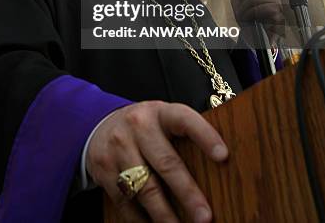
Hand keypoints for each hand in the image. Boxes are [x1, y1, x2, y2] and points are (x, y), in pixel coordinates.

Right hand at [86, 100, 227, 222]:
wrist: (100, 125)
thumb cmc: (145, 128)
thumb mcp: (163, 121)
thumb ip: (183, 137)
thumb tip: (218, 169)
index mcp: (160, 113)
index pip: (185, 120)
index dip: (205, 136)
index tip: (223, 156)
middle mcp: (138, 126)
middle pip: (166, 163)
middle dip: (187, 193)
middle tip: (204, 217)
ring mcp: (118, 147)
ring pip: (144, 188)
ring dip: (165, 215)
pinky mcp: (103, 168)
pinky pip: (125, 201)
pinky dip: (140, 220)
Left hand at [229, 0, 283, 43]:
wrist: (251, 36)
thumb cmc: (246, 18)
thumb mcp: (236, 1)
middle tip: (239, 6)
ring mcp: (277, 4)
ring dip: (245, 7)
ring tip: (243, 14)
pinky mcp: (279, 16)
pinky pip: (266, 8)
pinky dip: (252, 13)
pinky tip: (249, 18)